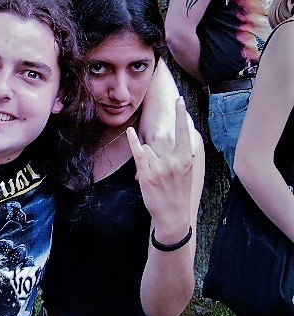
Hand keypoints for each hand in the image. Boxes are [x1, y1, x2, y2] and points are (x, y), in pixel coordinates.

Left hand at [127, 97, 192, 234]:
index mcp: (187, 159)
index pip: (184, 132)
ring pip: (148, 147)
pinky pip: (139, 153)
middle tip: (161, 160)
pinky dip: (133, 142)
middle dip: (157, 144)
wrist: (173, 215)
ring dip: (148, 156)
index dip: (181, 114)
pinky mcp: (147, 174)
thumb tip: (175, 139)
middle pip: (160, 139)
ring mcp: (160, 168)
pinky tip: (129, 132)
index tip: (180, 100)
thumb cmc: (179, 192)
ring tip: (155, 174)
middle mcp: (174, 161)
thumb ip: (182, 155)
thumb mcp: (186, 171)